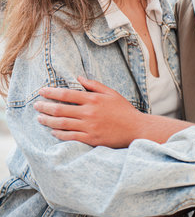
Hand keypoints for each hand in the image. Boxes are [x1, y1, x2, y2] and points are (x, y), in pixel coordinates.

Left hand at [34, 77, 191, 146]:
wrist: (135, 129)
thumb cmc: (123, 110)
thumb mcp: (111, 93)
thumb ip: (94, 85)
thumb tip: (79, 77)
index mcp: (93, 99)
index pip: (66, 94)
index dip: (51, 93)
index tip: (41, 91)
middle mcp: (88, 112)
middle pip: (60, 110)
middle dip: (45, 107)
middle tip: (36, 106)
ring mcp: (89, 127)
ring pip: (62, 124)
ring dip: (48, 121)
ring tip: (39, 119)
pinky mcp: (90, 139)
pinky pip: (70, 137)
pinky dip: (59, 134)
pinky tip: (53, 132)